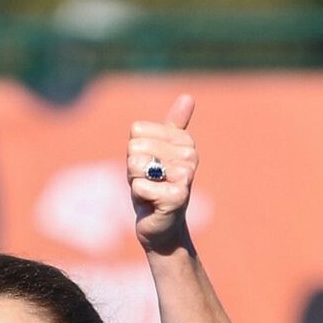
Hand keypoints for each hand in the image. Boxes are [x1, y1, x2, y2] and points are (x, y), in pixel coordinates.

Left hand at [127, 92, 197, 254]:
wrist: (161, 226)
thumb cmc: (154, 188)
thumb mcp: (156, 153)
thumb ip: (171, 126)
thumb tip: (189, 96)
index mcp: (184, 140)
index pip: (137, 131)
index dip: (134, 152)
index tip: (148, 168)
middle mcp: (190, 154)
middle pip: (135, 148)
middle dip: (133, 170)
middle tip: (148, 183)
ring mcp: (185, 175)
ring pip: (136, 165)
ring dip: (136, 183)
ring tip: (150, 192)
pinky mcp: (177, 196)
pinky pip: (139, 187)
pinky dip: (139, 198)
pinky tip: (151, 205)